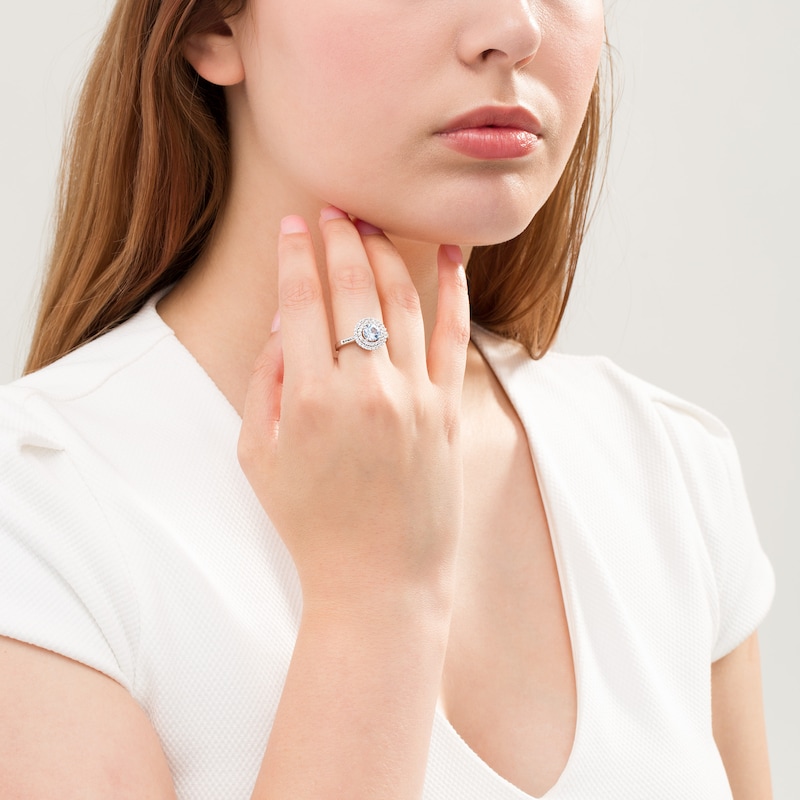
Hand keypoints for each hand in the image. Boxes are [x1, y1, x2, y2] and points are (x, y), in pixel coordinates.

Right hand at [238, 208, 469, 609]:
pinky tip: (450, 253)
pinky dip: (455, 289)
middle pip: (353, 287)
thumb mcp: (258, 458)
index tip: (292, 224)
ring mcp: (414, 397)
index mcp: (308, 399)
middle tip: (333, 209)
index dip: (294, 254)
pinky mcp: (448, 410)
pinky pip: (456, 336)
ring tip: (370, 227)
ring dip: (385, 253)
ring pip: (404, 300)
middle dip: (339, 237)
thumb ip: (264, 383)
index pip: (301, 300)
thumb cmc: (311, 524)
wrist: (379, 581)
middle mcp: (365, 388)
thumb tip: (284, 321)